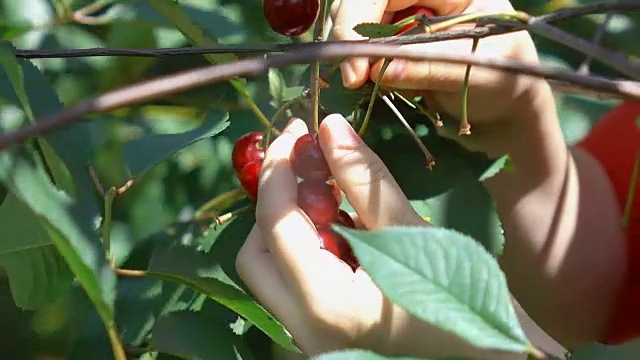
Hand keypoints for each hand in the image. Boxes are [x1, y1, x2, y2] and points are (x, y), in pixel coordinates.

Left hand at [235, 114, 427, 355]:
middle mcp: (305, 328)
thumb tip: (330, 127)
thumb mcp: (414, 233)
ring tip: (333, 197)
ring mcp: (312, 340)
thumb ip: (366, 181)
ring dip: (290, 226)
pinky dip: (307, 250)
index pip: (275, 222)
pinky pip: (294, 287)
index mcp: (326, 303)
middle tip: (309, 167)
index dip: (279, 169)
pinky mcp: (324, 339)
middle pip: (256, 253)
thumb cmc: (466, 302)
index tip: (298, 132)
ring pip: (271, 273)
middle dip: (276, 203)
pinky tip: (343, 230)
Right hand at [330, 0, 554, 157]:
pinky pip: (364, 44)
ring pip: (358, 21)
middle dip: (350, 33)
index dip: (361, 16)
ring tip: (359, 82)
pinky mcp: (396, 40)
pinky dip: (358, 63)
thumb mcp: (477, 72)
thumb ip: (428, 67)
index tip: (356, 66)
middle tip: (351, 79)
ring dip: (351, 51)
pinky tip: (366, 81)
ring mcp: (407, 15)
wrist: (507, 110)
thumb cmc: (507, 81)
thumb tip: (376, 70)